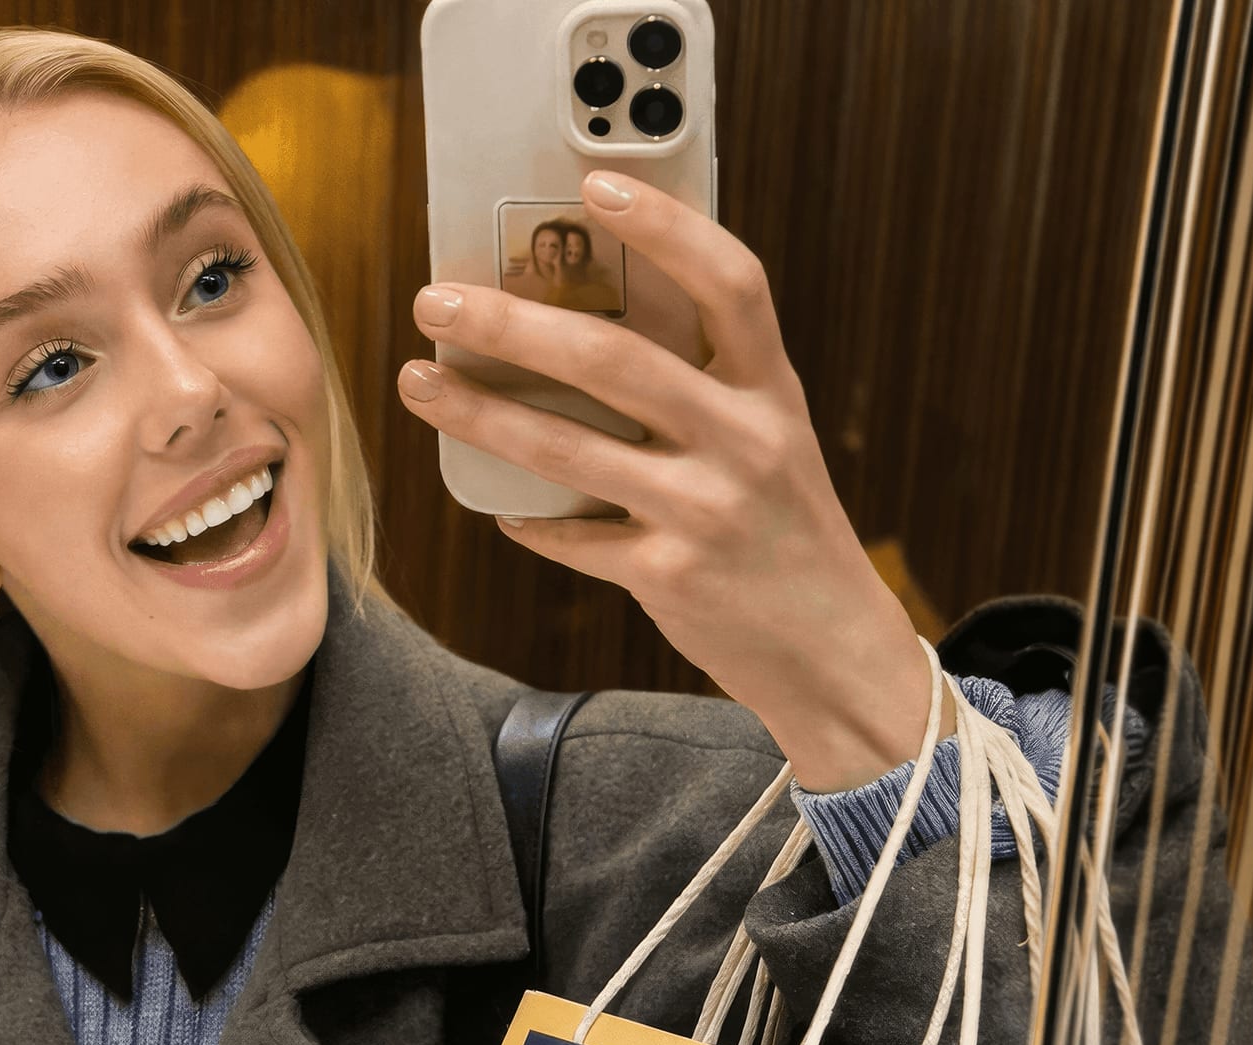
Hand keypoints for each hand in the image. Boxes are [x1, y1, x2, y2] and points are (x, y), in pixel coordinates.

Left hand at [396, 170, 951, 791]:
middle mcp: (746, 441)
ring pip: (568, 449)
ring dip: (480, 414)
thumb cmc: (785, 532)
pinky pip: (573, 536)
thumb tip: (577, 334)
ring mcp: (707, 511)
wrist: (832, 649)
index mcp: (772, 391)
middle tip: (437, 301)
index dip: (667, 227)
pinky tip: (495, 508)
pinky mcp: (671, 576)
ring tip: (420, 383)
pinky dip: (528, 521)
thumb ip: (703, 390)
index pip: (730, 284)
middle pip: (614, 359)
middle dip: (511, 323)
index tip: (597, 186)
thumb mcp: (769, 442)